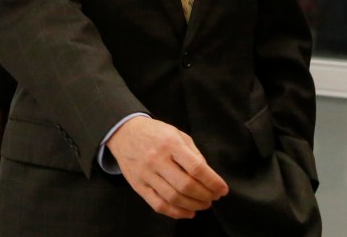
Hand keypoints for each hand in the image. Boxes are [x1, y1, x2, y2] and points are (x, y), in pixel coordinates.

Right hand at [106, 115, 228, 218]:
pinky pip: (158, 204)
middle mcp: (157, 159)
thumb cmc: (155, 132)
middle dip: (205, 195)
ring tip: (203, 204)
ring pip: (173, 197)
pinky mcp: (138, 186)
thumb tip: (207, 175)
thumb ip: (193, 153)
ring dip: (193, 205)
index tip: (222, 189)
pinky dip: (175, 212)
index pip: (196, 167)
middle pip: (185, 185)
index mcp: (170, 144)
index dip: (212, 181)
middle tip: (214, 198)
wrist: (124, 133)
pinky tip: (187, 212)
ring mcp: (146, 174)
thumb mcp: (177, 133)